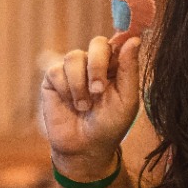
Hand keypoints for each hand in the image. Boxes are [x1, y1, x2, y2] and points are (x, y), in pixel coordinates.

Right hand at [39, 36, 141, 177]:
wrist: (84, 148)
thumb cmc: (110, 125)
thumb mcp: (126, 100)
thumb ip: (129, 69)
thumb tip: (134, 39)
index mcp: (115, 67)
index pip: (118, 42)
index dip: (119, 41)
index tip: (120, 48)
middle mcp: (94, 64)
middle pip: (96, 43)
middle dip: (97, 66)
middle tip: (98, 90)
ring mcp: (73, 70)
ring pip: (73, 57)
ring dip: (79, 84)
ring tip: (84, 106)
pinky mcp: (53, 79)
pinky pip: (56, 71)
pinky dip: (65, 89)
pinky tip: (70, 104)